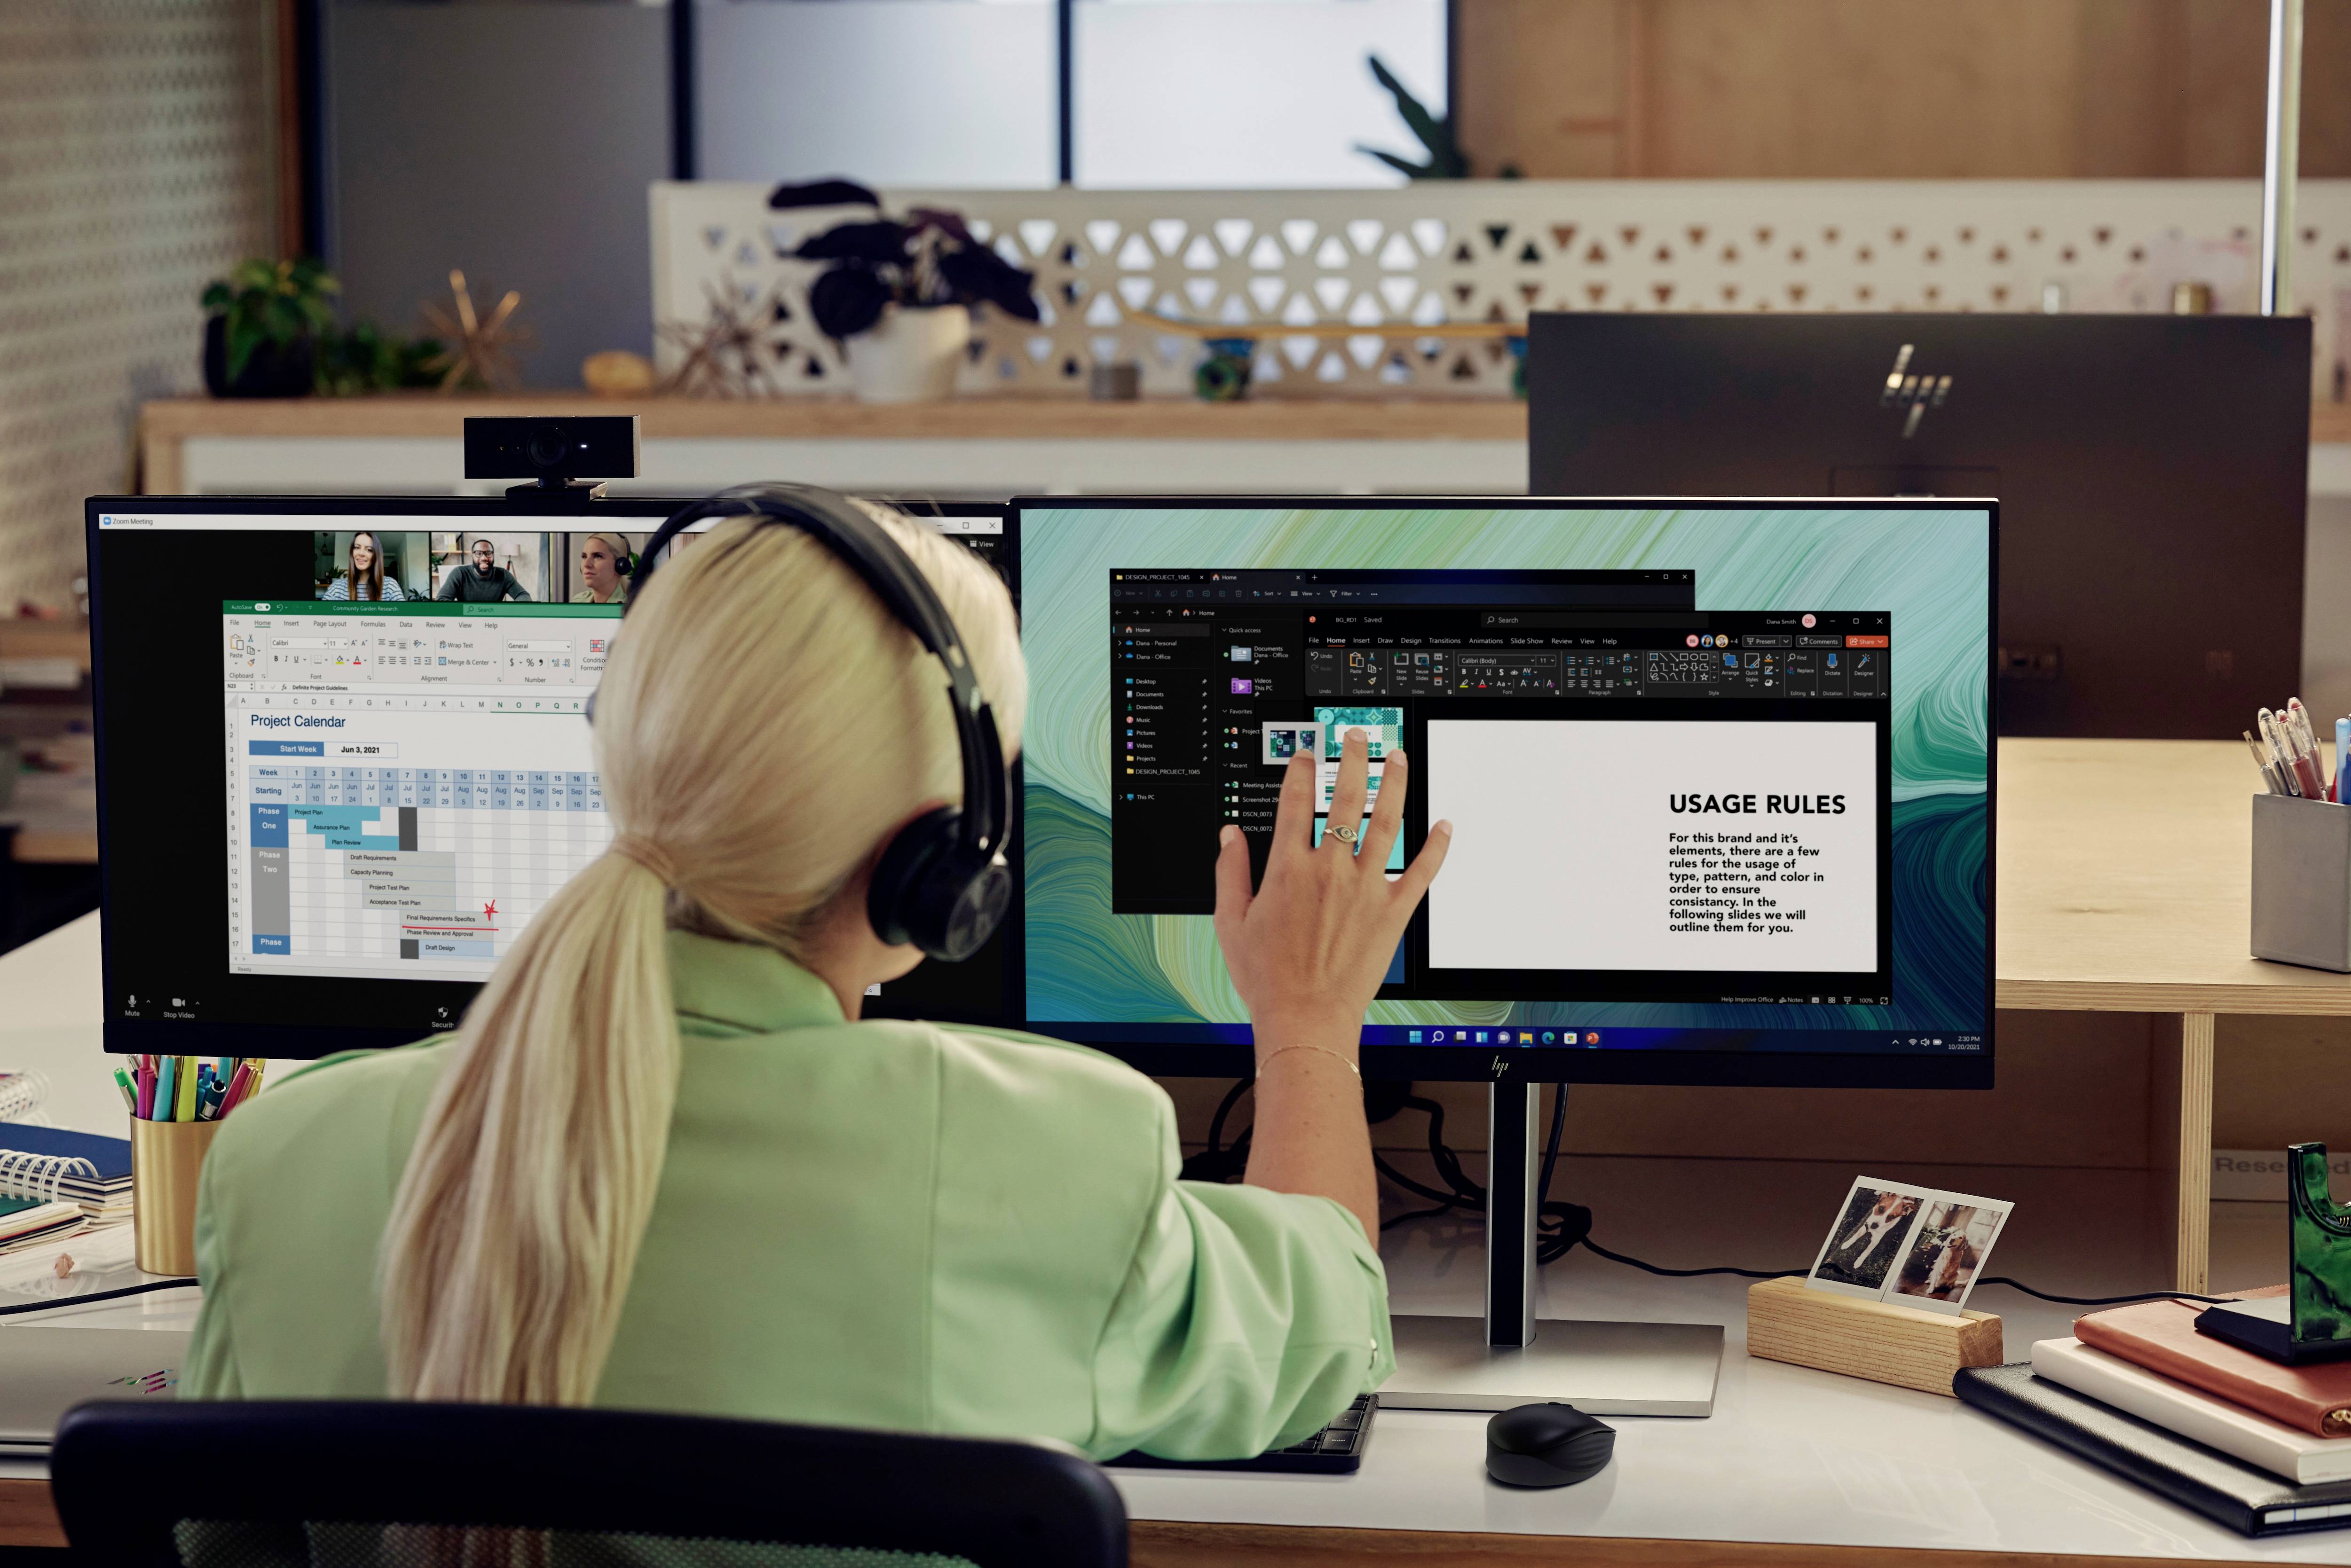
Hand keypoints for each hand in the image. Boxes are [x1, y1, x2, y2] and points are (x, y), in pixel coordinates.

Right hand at [1213, 727, 1451, 1057]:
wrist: (1305, 1018)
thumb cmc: (1267, 977)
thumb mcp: (1231, 922)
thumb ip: (1230, 872)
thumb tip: (1229, 835)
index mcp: (1288, 868)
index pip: (1296, 801)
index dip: (1301, 770)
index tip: (1307, 754)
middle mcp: (1331, 870)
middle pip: (1346, 798)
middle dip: (1352, 759)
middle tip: (1357, 737)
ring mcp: (1366, 888)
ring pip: (1387, 822)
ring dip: (1395, 784)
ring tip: (1398, 757)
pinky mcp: (1393, 913)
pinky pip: (1422, 872)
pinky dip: (1437, 847)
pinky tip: (1445, 825)